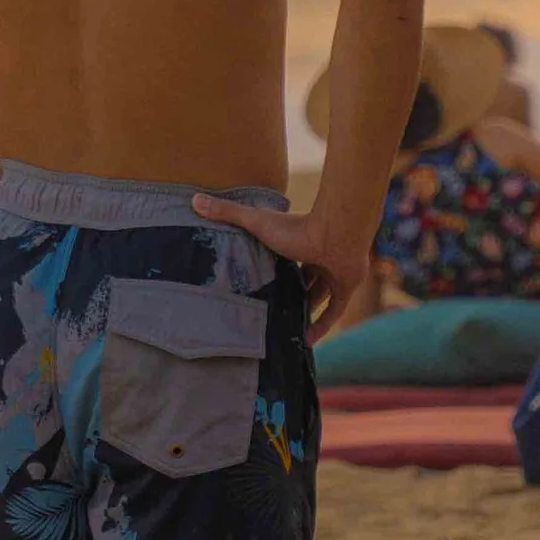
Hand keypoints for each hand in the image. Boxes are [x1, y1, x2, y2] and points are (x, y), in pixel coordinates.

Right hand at [193, 195, 369, 326]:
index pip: (286, 257)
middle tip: (274, 310)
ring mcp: (333, 272)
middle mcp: (317, 256)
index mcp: (298, 241)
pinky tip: (307, 340)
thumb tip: (193, 199)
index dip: (276, 270)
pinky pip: (335, 310)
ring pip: (320, 294)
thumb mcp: (257, 222)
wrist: (337, 234)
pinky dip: (323, 325)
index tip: (262, 283)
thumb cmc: (296, 228)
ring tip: (287, 328)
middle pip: (305, 277)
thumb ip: (228, 213)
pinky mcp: (346, 286)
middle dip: (292, 292)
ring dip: (306, 311)